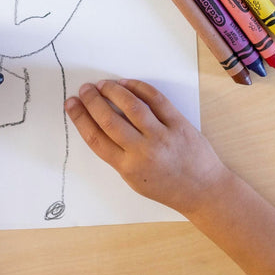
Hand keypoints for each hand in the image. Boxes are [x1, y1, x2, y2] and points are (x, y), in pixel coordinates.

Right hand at [65, 79, 229, 216]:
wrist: (203, 190)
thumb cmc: (167, 187)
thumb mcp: (135, 180)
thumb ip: (118, 155)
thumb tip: (100, 124)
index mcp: (128, 168)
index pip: (95, 139)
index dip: (80, 118)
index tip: (71, 104)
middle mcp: (143, 151)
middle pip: (109, 120)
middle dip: (92, 101)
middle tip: (84, 89)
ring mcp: (162, 136)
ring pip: (131, 106)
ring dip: (113, 91)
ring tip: (103, 84)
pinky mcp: (179, 123)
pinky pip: (156, 99)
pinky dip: (139, 88)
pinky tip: (127, 83)